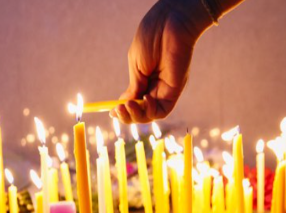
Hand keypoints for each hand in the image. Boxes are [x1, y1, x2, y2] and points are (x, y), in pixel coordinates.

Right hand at [112, 0, 212, 123]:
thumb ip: (133, 86)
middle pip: (140, 112)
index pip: (133, 101)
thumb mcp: (136, 65)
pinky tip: (145, 99)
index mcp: (143, 79)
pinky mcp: (174, 91)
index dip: (122, 110)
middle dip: (127, 115)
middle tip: (118, 109)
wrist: (168, 24)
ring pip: (150, 115)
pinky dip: (151, 110)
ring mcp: (164, 90)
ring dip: (136, 115)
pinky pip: (162, 110)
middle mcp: (154, 87)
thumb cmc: (151, 38)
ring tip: (128, 105)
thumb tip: (125, 103)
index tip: (112, 112)